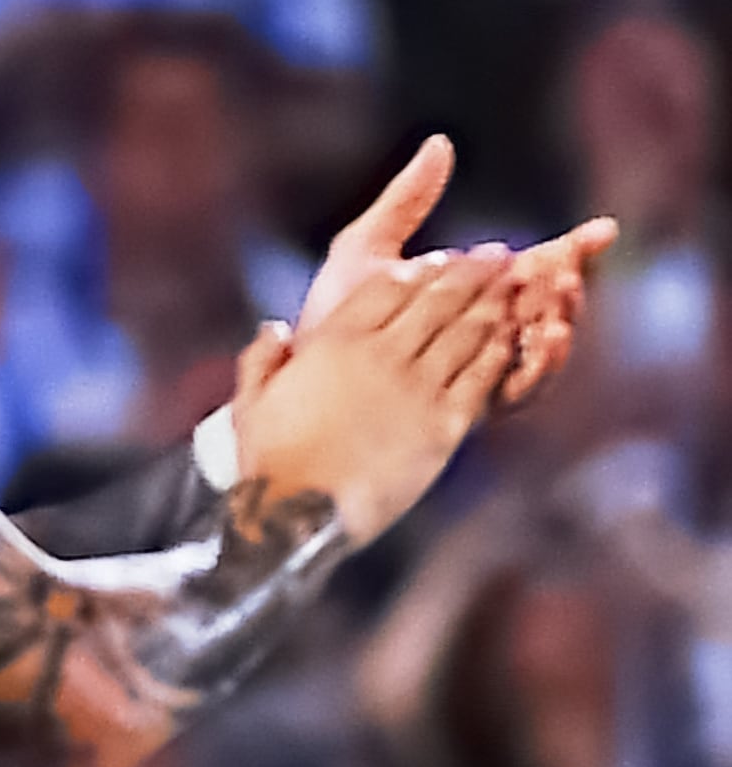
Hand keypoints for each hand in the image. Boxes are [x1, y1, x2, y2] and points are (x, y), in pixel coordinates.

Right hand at [241, 244, 517, 541]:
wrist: (299, 512)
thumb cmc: (269, 460)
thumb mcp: (250, 401)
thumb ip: (262, 359)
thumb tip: (275, 328)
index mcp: (333, 343)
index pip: (386, 288)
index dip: (418, 270)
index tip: (439, 257)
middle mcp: (381, 356)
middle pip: (437, 300)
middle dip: (471, 272)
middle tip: (497, 254)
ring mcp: (417, 389)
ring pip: (466, 332)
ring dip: (494, 303)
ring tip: (516, 283)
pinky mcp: (443, 426)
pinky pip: (480, 377)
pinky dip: (500, 351)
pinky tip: (513, 336)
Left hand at [297, 136, 616, 412]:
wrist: (301, 371)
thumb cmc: (333, 310)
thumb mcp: (367, 248)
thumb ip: (406, 200)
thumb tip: (439, 143)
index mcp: (472, 290)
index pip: (538, 265)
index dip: (575, 248)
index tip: (600, 229)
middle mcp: (485, 328)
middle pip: (549, 304)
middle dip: (568, 285)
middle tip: (568, 269)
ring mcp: (481, 366)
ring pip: (541, 344)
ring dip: (560, 321)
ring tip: (559, 302)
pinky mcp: (469, 403)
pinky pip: (521, 388)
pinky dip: (539, 365)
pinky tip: (543, 340)